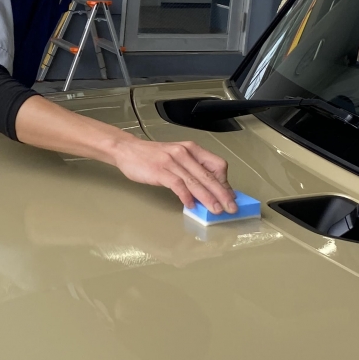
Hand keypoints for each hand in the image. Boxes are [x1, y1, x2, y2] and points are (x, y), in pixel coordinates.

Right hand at [109, 135, 235, 213]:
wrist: (128, 150)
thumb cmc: (153, 156)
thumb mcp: (177, 157)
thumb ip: (193, 170)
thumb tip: (209, 189)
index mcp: (192, 149)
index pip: (217, 165)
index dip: (225, 182)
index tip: (229, 196)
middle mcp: (184, 153)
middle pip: (209, 176)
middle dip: (222, 194)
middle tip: (230, 208)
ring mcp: (172, 162)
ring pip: (195, 182)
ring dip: (207, 198)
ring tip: (215, 210)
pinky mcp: (160, 171)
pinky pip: (178, 185)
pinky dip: (186, 196)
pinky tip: (191, 205)